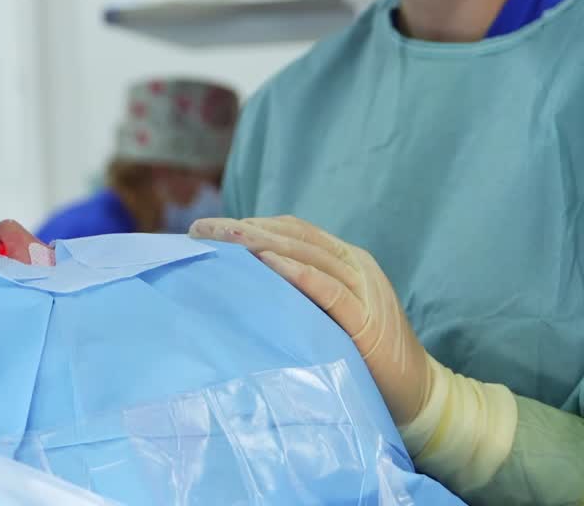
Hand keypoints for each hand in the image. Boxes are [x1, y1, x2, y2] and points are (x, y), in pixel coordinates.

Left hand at [190, 215, 430, 425]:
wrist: (422, 399)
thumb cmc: (366, 358)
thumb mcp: (330, 313)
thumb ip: (300, 291)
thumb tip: (244, 278)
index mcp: (346, 259)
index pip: (292, 230)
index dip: (250, 223)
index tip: (209, 227)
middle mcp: (355, 265)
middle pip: (292, 236)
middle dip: (243, 229)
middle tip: (200, 229)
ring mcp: (365, 290)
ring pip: (307, 253)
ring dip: (260, 243)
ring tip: (222, 238)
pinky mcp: (369, 321)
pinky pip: (329, 289)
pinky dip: (297, 273)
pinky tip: (266, 263)